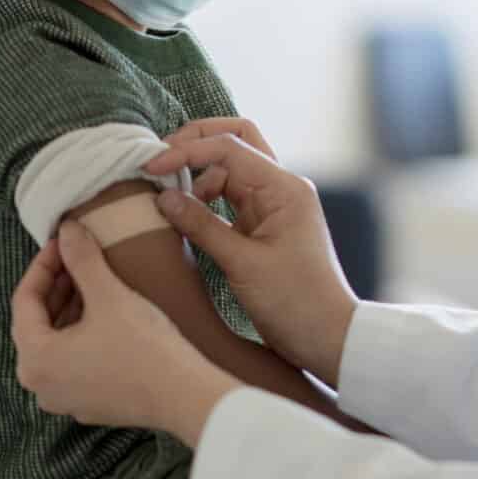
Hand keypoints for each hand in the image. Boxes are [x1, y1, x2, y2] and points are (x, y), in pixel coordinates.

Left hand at [11, 222, 239, 443]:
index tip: (62, 242)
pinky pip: (75, 362)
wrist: (184, 395)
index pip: (24, 301)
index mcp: (34, 359)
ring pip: (57, 344)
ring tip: (93, 281)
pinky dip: (84, 336)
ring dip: (70, 310)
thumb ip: (82, 259)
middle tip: (77, 257)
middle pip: (38, 324)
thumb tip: (66, 230)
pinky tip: (107, 316)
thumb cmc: (143, 347)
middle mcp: (40, 385)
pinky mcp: (90, 404)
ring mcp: (65, 399)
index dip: (43, 265)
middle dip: (56, 287)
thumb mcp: (109, 295)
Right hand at [144, 129, 358, 386]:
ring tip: (167, 196)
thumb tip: (163, 198)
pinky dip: (207, 198)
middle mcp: (282, 188)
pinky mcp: (265, 225)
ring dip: (199, 174)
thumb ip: (201, 226)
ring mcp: (275, 206)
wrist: (327, 336)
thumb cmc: (294, 301)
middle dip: (196, 143)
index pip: (229, 147)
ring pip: (231, 169)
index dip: (186, 151)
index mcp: (284, 188)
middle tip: (158, 160)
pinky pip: (232, 197)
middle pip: (236, 142)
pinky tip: (185, 214)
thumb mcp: (242, 264)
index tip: (150, 166)